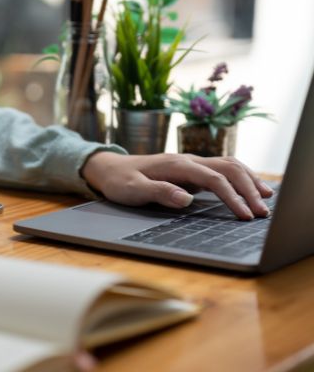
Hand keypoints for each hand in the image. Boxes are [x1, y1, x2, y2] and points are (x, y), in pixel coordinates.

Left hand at [81, 152, 273, 219]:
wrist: (110, 169)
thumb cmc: (120, 181)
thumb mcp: (133, 190)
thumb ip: (160, 192)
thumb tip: (186, 199)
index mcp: (177, 165)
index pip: (214, 178)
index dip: (232, 196)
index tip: (244, 215)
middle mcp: (188, 160)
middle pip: (229, 169)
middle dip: (248, 189)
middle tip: (263, 212)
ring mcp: (191, 164)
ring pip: (229, 166)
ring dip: (249, 181)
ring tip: (266, 199)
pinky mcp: (191, 170)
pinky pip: (222, 170)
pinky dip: (240, 178)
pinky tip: (251, 189)